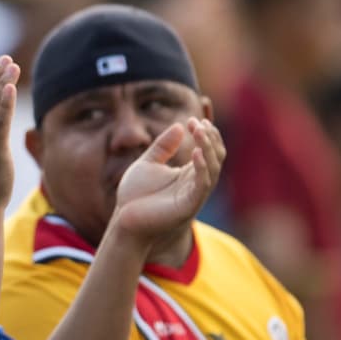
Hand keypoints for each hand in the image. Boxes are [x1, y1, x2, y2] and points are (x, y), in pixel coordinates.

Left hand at [112, 118, 223, 250]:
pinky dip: (203, 167)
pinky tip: (197, 152)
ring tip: (199, 131)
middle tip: (198, 123)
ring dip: (208, 148)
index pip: (207, 149)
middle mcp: (196, 183)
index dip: (204, 133)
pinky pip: (203, 184)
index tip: (192, 120)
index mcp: (188, 173)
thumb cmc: (135, 195)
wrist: (124, 219)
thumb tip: (179, 125)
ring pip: (213, 168)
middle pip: (216, 157)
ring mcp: (194, 194)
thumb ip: (163, 146)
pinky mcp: (189, 205)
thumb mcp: (148, 163)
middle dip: (210, 138)